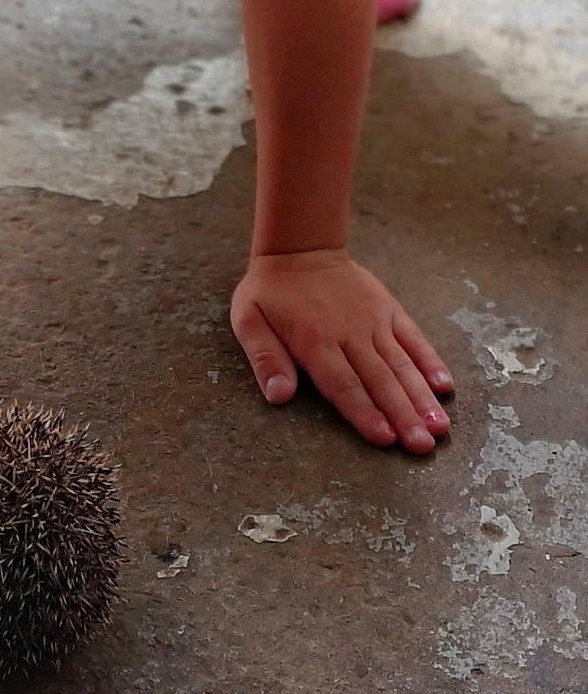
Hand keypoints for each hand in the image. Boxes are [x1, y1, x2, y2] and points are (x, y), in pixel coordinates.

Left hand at [230, 247, 452, 452]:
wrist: (301, 247)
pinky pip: (412, 337)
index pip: (343, 384)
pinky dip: (429, 360)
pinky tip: (445, 385)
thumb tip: (278, 396)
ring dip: (421, 396)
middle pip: (379, 379)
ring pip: (401, 363)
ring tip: (440, 426)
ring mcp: (374, 320)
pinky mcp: (388, 309)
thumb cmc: (271, 291)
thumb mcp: (249, 319)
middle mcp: (350, 332)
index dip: (364, 412)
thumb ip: (264, 358)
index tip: (386, 439)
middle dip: (403, 415)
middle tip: (423, 446)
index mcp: (314, 340)